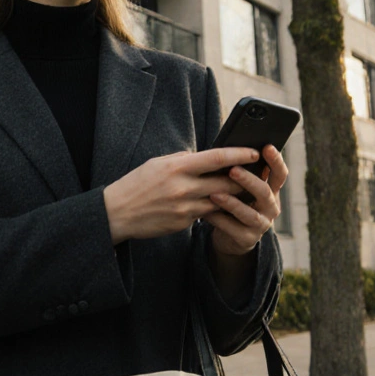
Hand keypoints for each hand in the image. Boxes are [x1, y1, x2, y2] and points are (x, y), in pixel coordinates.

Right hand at [103, 147, 258, 244]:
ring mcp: (184, 207)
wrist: (116, 213)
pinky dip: (215, 208)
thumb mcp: (157, 163)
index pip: (217, 157)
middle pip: (226, 182)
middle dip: (244, 179)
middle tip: (258, 174)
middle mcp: (183, 187)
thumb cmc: (137, 184)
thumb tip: (205, 157)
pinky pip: (206, 214)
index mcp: (177, 166)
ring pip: (221, 201)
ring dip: (234, 197)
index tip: (255, 152)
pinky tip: (222, 206)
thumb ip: (183, 160)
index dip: (239, 154)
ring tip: (246, 191)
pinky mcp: (183, 223)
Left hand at [203, 145, 287, 256]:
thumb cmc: (233, 203)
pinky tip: (207, 213)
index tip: (267, 147)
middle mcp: (271, 207)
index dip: (276, 161)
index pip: (279, 174)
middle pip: (265, 192)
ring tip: (215, 193)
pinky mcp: (248, 239)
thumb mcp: (239, 188)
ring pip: (249, 213)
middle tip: (233, 170)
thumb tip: (225, 148)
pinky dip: (220, 220)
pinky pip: (233, 229)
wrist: (229, 236)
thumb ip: (239, 174)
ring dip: (232, 203)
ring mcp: (261, 225)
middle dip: (249, 180)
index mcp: (271, 191)